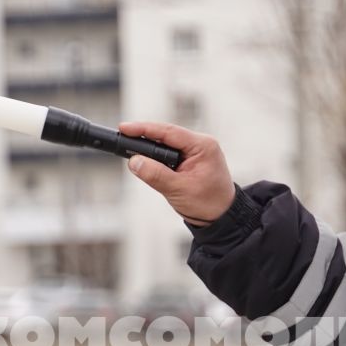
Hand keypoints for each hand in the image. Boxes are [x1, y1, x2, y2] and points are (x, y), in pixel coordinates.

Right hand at [117, 120, 235, 225]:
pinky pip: (170, 153)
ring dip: (150, 148)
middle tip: (123, 138)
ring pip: (167, 144)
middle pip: (166, 135)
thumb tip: (134, 161)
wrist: (222, 218)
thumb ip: (155, 175)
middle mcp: (201, 144)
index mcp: (203, 146)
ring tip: (130, 148)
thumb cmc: (207, 204)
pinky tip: (145, 159)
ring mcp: (197, 151)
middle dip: (145, 137)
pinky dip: (157, 157)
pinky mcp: (191, 160)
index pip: (168, 132)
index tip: (125, 128)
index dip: (144, 129)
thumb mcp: (179, 190)